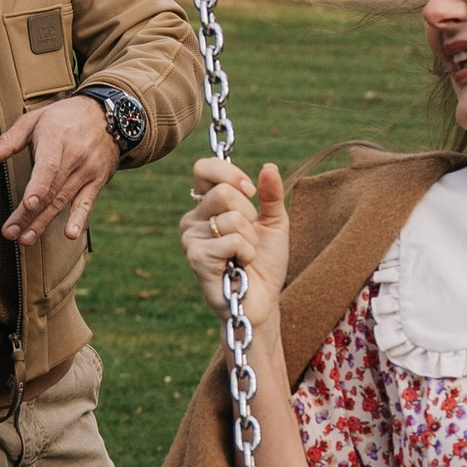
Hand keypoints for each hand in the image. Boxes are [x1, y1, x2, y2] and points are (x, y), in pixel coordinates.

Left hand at [0, 94, 120, 247]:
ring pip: (63, 200)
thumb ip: (8, 140)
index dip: (38, 187)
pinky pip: (86, 202)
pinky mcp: (97, 181)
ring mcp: (88, 170)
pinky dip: (79, 219)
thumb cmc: (63, 117)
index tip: (28, 205)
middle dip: (30, 214)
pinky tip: (70, 235)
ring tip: (26, 239)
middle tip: (11, 233)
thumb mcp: (35, 119)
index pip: (48, 166)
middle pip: (51, 190)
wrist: (106, 114)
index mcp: (56, 137)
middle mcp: (75, 156)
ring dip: (44, 222)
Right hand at [181, 155, 289, 319]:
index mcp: (206, 205)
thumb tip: (269, 167)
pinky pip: (232, 240)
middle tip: (250, 236)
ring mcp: (191, 239)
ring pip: (232, 218)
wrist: (263, 300)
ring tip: (244, 255)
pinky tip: (240, 266)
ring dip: (250, 239)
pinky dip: (247, 253)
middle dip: (250, 214)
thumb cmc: (265, 262)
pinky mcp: (196, 258)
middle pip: (224, 192)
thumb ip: (271, 195)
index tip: (250, 190)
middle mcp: (192, 220)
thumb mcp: (275, 222)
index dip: (229, 173)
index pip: (203, 168)